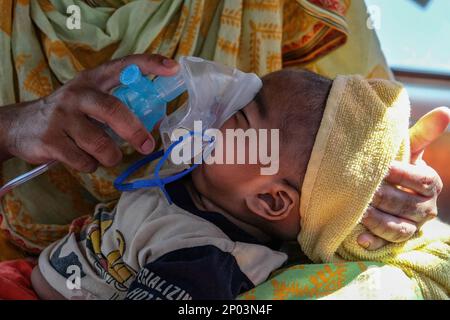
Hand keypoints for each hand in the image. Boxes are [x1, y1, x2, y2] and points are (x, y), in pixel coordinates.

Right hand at [0, 54, 178, 171]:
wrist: (21, 126)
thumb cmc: (70, 114)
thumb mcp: (91, 100)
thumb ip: (118, 106)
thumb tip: (156, 123)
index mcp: (93, 80)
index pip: (124, 65)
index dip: (150, 65)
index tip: (173, 69)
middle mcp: (78, 94)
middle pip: (114, 111)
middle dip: (134, 132)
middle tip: (147, 146)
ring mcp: (62, 117)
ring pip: (101, 145)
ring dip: (110, 156)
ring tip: (105, 154)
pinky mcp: (51, 140)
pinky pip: (85, 161)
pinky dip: (91, 165)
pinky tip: (83, 158)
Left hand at [358, 107, 449, 249]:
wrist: (391, 189)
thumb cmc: (398, 165)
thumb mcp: (410, 150)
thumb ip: (423, 134)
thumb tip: (445, 111)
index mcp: (430, 184)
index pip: (421, 180)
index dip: (403, 174)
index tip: (383, 168)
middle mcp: (425, 208)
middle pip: (407, 206)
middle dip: (385, 198)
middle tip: (365, 192)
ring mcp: (412, 226)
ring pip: (398, 228)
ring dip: (379, 222)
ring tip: (360, 213)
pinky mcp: (397, 240)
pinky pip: (387, 245)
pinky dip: (374, 243)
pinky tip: (360, 240)